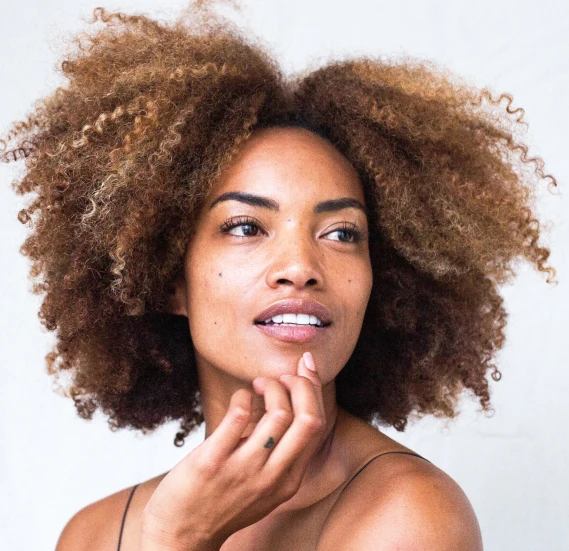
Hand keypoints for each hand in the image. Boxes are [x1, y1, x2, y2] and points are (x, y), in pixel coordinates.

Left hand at [140, 351, 326, 549]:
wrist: (181, 535)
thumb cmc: (223, 501)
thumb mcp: (265, 486)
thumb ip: (280, 455)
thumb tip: (289, 403)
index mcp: (289, 480)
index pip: (317, 426)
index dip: (314, 390)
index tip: (305, 368)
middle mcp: (273, 476)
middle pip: (309, 419)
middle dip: (303, 385)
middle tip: (283, 375)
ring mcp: (244, 470)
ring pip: (279, 414)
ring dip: (271, 386)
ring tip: (257, 384)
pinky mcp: (213, 461)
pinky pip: (239, 415)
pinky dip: (243, 395)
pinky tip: (239, 397)